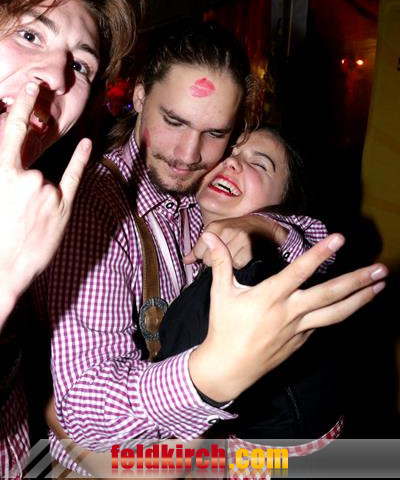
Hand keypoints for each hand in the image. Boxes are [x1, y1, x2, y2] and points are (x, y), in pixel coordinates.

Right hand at [0, 82, 91, 327]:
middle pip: (29, 168)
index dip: (23, 106)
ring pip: (44, 183)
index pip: (13, 131)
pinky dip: (80, 159)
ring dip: (35, 201)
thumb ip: (5, 176)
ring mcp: (47, 191)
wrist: (2, 271)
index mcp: (2, 174)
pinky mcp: (63, 206)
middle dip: (24, 182)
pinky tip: (86, 145)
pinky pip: (73, 176)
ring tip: (24, 226)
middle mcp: (27, 178)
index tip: (33, 88)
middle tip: (20, 198)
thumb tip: (12, 166)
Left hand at [183, 215, 286, 268]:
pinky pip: (237, 266)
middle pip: (209, 261)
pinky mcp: (249, 248)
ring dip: (229, 264)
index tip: (215, 253)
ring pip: (223, 265)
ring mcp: (237, 239)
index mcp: (213, 227)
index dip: (205, 256)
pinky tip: (244, 257)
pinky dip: (241, 265)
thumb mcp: (216, 234)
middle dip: (216, 261)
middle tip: (228, 253)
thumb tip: (185, 260)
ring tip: (236, 254)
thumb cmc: (236, 231)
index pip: (199, 253)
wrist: (263, 226)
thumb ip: (199, 248)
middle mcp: (224, 231)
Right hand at [189, 231, 386, 401]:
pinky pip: (323, 324)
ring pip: (336, 313)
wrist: (228, 368)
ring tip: (381, 286)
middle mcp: (290, 312)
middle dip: (357, 280)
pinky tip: (353, 304)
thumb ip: (222, 263)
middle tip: (381, 269)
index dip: (320, 254)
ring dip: (361, 299)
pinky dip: (340, 313)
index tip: (339, 239)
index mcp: (271, 297)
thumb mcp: (221, 293)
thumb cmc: (223, 327)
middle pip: (330, 295)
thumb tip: (210, 238)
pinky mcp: (301, 341)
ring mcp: (299, 329)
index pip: (300, 271)